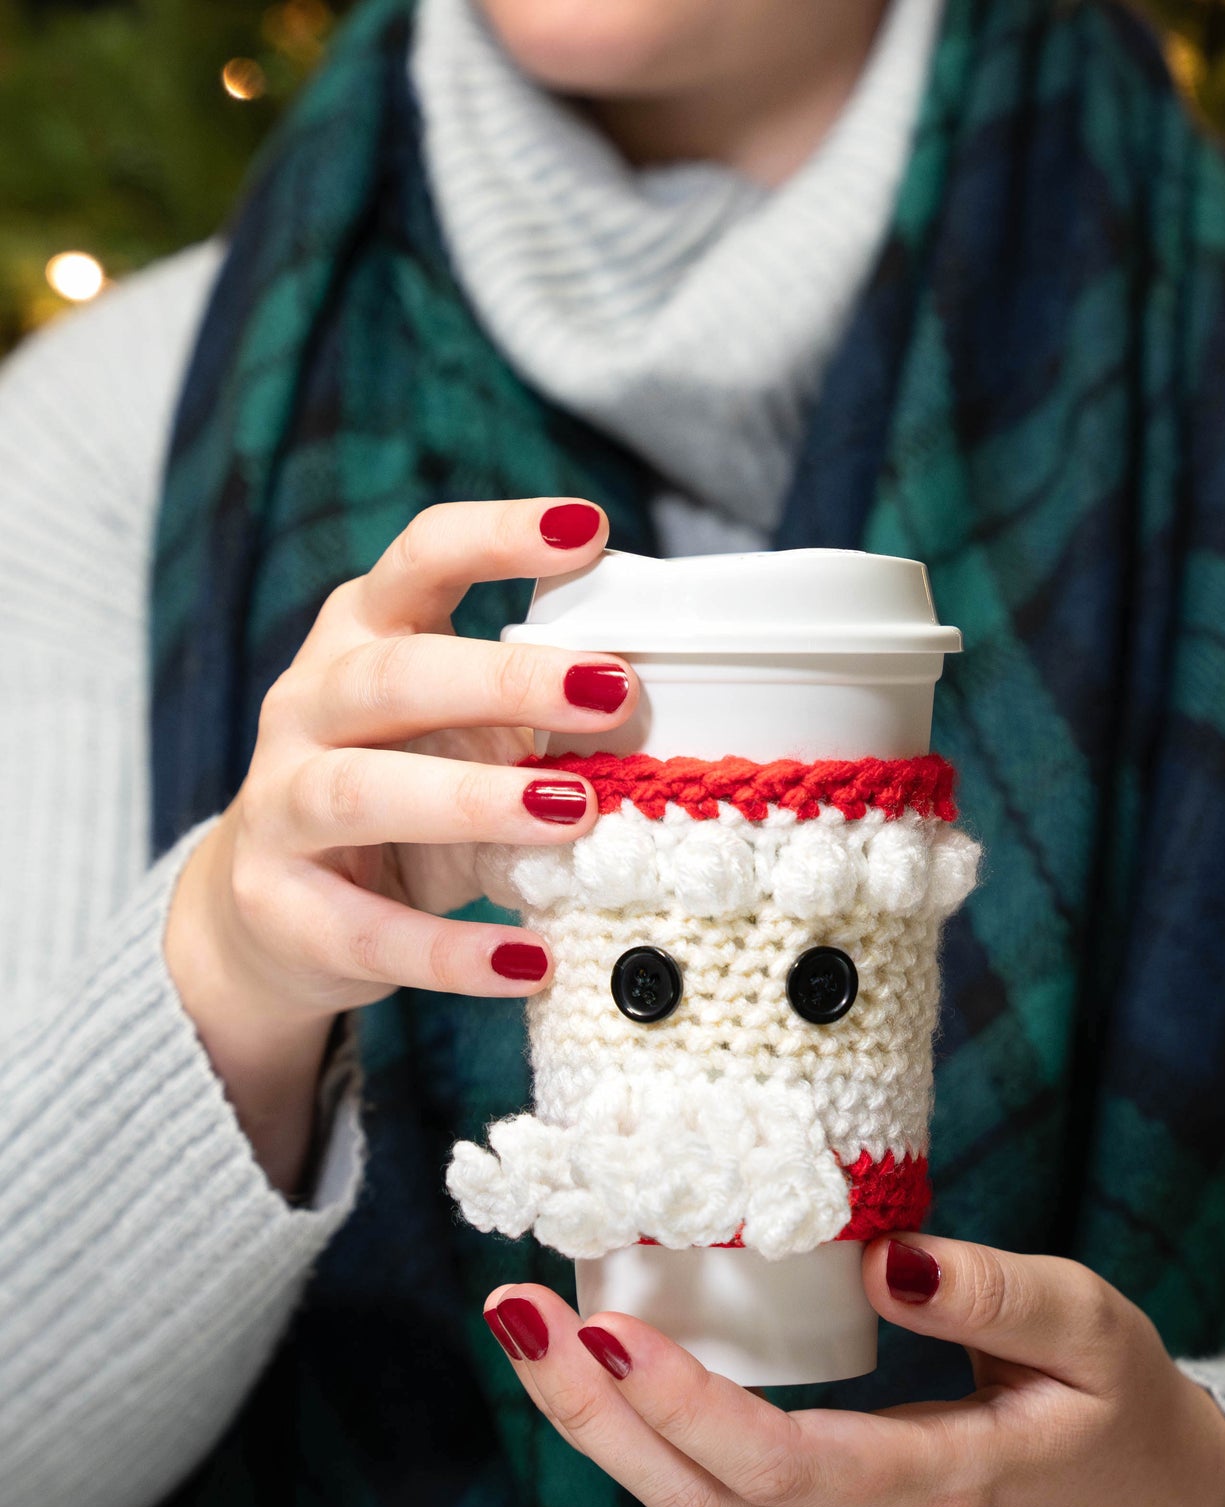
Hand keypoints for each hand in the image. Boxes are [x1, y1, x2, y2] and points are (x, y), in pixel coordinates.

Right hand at [165, 497, 631, 1192]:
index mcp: (360, 640)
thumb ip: (532, 715)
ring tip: (575, 812)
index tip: (589, 529)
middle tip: (612, 692)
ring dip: (472, 799)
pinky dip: (452, 951)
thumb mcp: (456, 738)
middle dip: (506, 679)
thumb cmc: (396, 799)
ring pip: (360, 791)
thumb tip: (659, 706)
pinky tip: (529, 961)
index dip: (497, 537)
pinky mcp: (280, 908)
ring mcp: (279, 807)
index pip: (419, 560)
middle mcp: (306, 707)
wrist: (269, 917)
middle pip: (395, 677)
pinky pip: (371, 931)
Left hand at [482, 1236, 1224, 1506]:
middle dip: (593, 1410)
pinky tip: (595, 1367)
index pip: (783, 1463)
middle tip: (514, 1313)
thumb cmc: (1118, 1410)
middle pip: (701, 1499)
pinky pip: (712, 1506)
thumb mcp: (1094, 1333)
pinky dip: (642, 1439)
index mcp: (942, 1494)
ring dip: (598, 1426)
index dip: (684, 1404)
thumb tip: (881, 1257)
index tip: (604, 1325)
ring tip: (526, 1329)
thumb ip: (996, 1295)